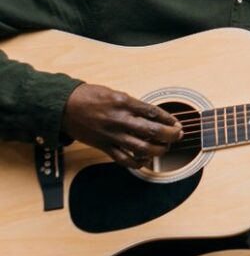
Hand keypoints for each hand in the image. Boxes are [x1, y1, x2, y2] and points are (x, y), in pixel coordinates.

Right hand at [62, 83, 182, 168]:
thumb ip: (133, 105)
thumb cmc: (91, 96)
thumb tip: (152, 114)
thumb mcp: (115, 93)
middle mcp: (120, 119)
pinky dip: (137, 163)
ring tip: (165, 148)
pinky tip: (145, 161)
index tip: (177, 123)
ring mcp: (112, 134)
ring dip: (157, 150)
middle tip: (177, 135)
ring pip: (140, 148)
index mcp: (124, 103)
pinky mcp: (103, 146)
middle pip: (151, 130)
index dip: (169, 119)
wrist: (65, 106)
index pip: (153, 112)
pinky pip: (123, 159)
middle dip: (169, 135)